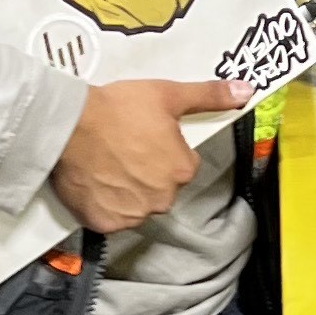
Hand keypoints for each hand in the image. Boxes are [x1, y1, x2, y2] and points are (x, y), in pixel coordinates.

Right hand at [50, 77, 250, 233]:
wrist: (69, 125)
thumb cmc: (118, 108)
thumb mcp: (168, 95)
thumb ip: (208, 96)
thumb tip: (246, 91)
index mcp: (182, 169)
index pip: (181, 165)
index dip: (162, 150)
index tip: (142, 137)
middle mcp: (162, 199)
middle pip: (160, 188)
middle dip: (145, 173)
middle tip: (122, 149)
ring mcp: (133, 214)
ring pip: (136, 205)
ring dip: (126, 191)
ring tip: (105, 165)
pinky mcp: (105, 223)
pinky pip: (110, 218)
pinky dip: (104, 205)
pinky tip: (94, 182)